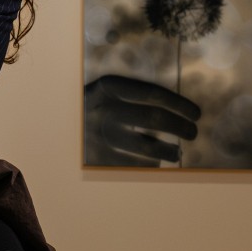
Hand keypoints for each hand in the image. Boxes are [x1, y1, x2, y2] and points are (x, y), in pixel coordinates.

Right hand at [84, 74, 199, 166]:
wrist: (53, 124)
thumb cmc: (91, 108)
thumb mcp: (107, 94)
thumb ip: (134, 98)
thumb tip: (179, 114)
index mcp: (107, 86)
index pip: (153, 94)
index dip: (179, 104)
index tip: (197, 114)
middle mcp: (102, 108)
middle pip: (153, 119)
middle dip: (180, 127)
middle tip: (193, 133)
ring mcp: (97, 133)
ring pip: (145, 146)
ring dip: (168, 151)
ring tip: (177, 153)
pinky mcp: (93, 156)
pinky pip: (131, 163)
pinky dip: (148, 164)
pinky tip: (155, 163)